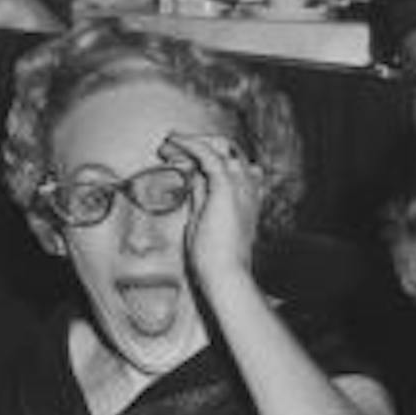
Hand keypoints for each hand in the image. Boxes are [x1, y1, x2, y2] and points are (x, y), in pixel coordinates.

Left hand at [159, 130, 261, 291]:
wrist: (225, 273)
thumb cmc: (214, 257)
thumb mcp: (205, 219)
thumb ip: (202, 198)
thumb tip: (193, 181)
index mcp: (246, 194)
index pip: (228, 164)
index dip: (203, 157)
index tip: (178, 158)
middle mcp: (247, 184)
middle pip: (226, 150)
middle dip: (199, 144)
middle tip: (171, 145)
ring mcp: (240, 184)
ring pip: (219, 146)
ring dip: (192, 141)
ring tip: (168, 142)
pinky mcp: (226, 185)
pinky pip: (208, 154)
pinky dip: (189, 144)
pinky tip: (173, 142)